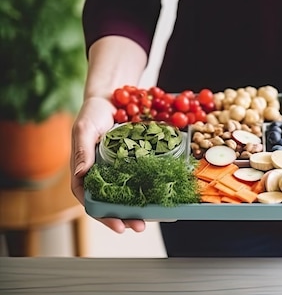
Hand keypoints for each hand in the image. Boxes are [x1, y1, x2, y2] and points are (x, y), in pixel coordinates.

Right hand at [71, 96, 145, 232]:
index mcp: (85, 171)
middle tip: (138, 226)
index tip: (117, 225)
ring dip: (139, 208)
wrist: (114, 95)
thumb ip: (81, 151)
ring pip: (128, 194)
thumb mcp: (84, 129)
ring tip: (152, 217)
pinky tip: (162, 196)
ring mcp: (120, 169)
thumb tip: (79, 175)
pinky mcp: (136, 161)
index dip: (103, 214)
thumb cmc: (93, 112)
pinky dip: (151, 188)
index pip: (90, 199)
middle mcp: (102, 173)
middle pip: (111, 202)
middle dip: (124, 217)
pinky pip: (143, 177)